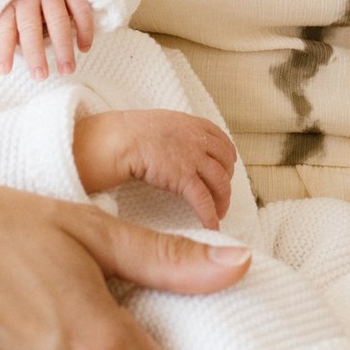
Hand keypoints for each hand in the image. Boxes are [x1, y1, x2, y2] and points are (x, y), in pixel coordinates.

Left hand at [0, 0, 94, 78]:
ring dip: (64, 48)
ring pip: (58, 21)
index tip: (4, 71)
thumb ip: (12, 26)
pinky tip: (84, 47)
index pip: (5, 28)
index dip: (3, 50)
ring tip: (67, 70)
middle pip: (30, 27)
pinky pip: (80, 10)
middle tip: (40, 76)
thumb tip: (9, 61)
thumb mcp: (11, 3)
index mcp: (10, 1)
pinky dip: (84, 30)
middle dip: (35, 54)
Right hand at [72, 109, 237, 229]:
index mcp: (193, 125)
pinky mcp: (184, 179)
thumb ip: (178, 132)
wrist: (122, 140)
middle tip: (221, 194)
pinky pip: (204, 201)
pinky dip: (210, 216)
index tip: (227, 167)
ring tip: (219, 213)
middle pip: (225, 162)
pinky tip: (212, 226)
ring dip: (222, 200)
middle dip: (227, 180)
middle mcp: (198, 140)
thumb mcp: (163, 122)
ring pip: (220, 183)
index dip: (228, 156)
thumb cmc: (133, 132)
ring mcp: (193, 159)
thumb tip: (178, 146)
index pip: (222, 140)